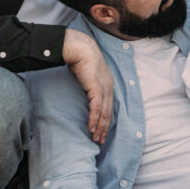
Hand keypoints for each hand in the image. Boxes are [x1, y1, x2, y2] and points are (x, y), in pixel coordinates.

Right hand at [62, 28, 112, 143]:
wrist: (80, 48)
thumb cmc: (80, 57)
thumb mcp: (86, 72)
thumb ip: (87, 82)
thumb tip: (83, 87)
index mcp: (108, 82)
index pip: (109, 105)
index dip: (107, 119)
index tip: (102, 130)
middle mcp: (109, 86)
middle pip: (109, 112)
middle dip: (105, 128)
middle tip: (101, 140)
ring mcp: (104, 88)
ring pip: (104, 113)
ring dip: (100, 127)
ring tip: (96, 138)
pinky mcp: (96, 88)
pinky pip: (96, 108)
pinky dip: (94, 120)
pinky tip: (91, 128)